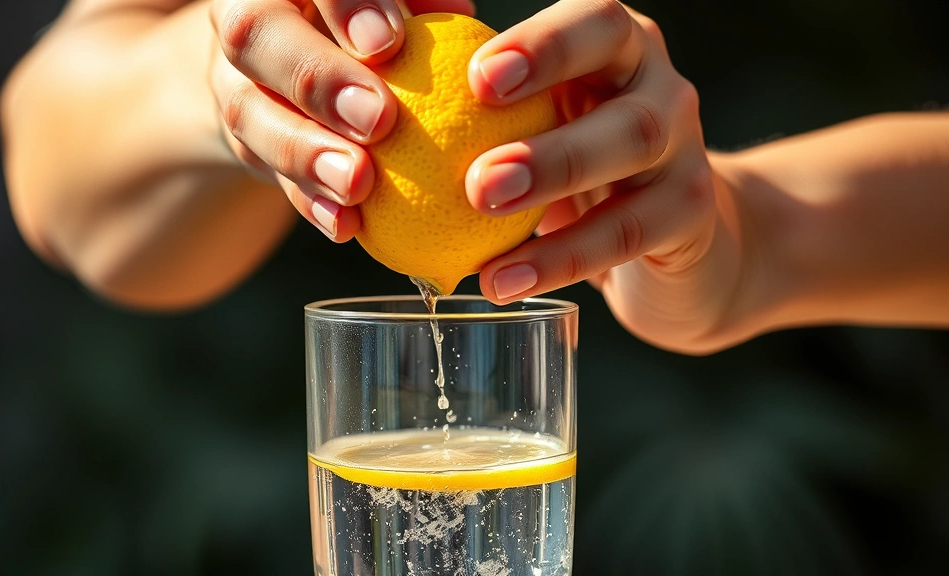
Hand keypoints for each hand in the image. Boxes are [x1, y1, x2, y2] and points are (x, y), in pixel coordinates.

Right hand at [209, 0, 475, 241]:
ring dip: (306, 155)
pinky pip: (268, 173)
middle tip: (377, 121)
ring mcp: (231, 81)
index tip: (389, 43)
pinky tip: (347, 225)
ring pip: (249, 113)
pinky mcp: (240, 141)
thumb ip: (418, 4)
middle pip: (254, 36)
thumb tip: (462, 17)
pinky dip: (309, 201)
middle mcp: (245, 17)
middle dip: (316, 80)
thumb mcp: (388, 6)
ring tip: (357, 184)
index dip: (343, 5)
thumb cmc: (369, 19)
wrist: (295, 64)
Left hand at [465, 0, 736, 353]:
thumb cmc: (579, 178)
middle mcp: (659, 85)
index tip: (475, 77)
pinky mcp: (691, 215)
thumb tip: (369, 120)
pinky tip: (500, 282)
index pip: (591, 19)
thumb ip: (480, 119)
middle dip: (545, 107)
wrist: (683, 245)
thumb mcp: (538, 135)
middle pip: (617, 72)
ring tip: (477, 210)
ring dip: (551, 175)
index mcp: (616, 50)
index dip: (540, 43)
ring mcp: (684, 148)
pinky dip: (559, 259)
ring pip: (630, 146)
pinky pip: (624, 234)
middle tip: (474, 164)